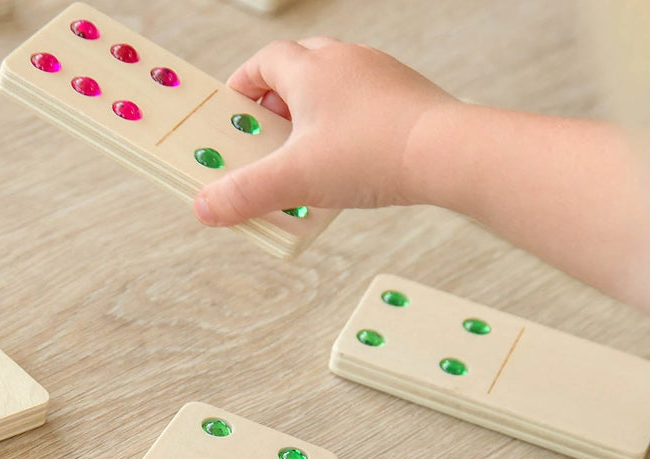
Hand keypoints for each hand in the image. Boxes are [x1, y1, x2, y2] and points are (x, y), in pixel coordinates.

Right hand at [193, 37, 457, 225]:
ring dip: (315, 113)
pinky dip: (348, 126)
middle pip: (299, 66)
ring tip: (308, 153)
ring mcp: (379, 75)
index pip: (263, 61)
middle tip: (269, 136)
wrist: (443, 153)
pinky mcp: (406, 96)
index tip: (235, 112)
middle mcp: (345, 61)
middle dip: (278, 99)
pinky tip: (350, 161)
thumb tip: (205, 206)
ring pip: (335, 85)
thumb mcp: (293, 180)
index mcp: (310, 69)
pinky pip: (365, 104)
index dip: (243, 85)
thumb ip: (245, 194)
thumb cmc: (372, 154)